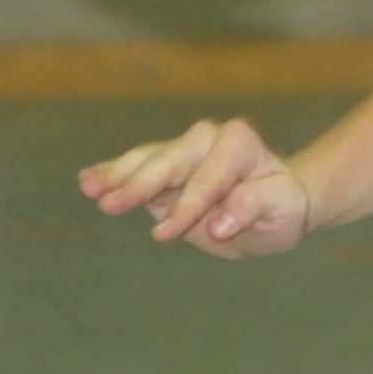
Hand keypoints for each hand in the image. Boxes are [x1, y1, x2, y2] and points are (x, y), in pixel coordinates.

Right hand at [78, 116, 311, 256]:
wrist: (276, 202)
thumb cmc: (283, 205)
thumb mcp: (284, 209)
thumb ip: (255, 207)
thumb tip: (220, 222)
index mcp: (239, 143)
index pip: (207, 178)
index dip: (186, 207)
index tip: (164, 235)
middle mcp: (208, 138)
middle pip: (168, 161)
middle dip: (139, 185)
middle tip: (110, 206)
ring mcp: (183, 150)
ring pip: (145, 160)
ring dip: (116, 175)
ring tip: (88, 187)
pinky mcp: (165, 166)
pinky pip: (135, 168)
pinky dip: (112, 173)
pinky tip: (87, 179)